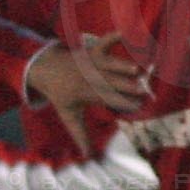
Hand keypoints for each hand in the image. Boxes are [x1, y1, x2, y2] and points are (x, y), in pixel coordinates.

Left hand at [27, 34, 146, 136]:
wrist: (44, 70)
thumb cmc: (60, 96)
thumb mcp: (68, 117)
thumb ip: (80, 136)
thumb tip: (88, 157)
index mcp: (86, 94)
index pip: (107, 100)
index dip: (123, 103)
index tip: (139, 107)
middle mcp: (89, 78)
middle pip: (111, 83)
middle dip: (128, 86)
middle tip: (145, 91)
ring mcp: (91, 63)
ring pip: (110, 64)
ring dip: (124, 66)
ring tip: (139, 70)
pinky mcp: (93, 51)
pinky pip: (104, 42)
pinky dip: (114, 37)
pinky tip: (125, 33)